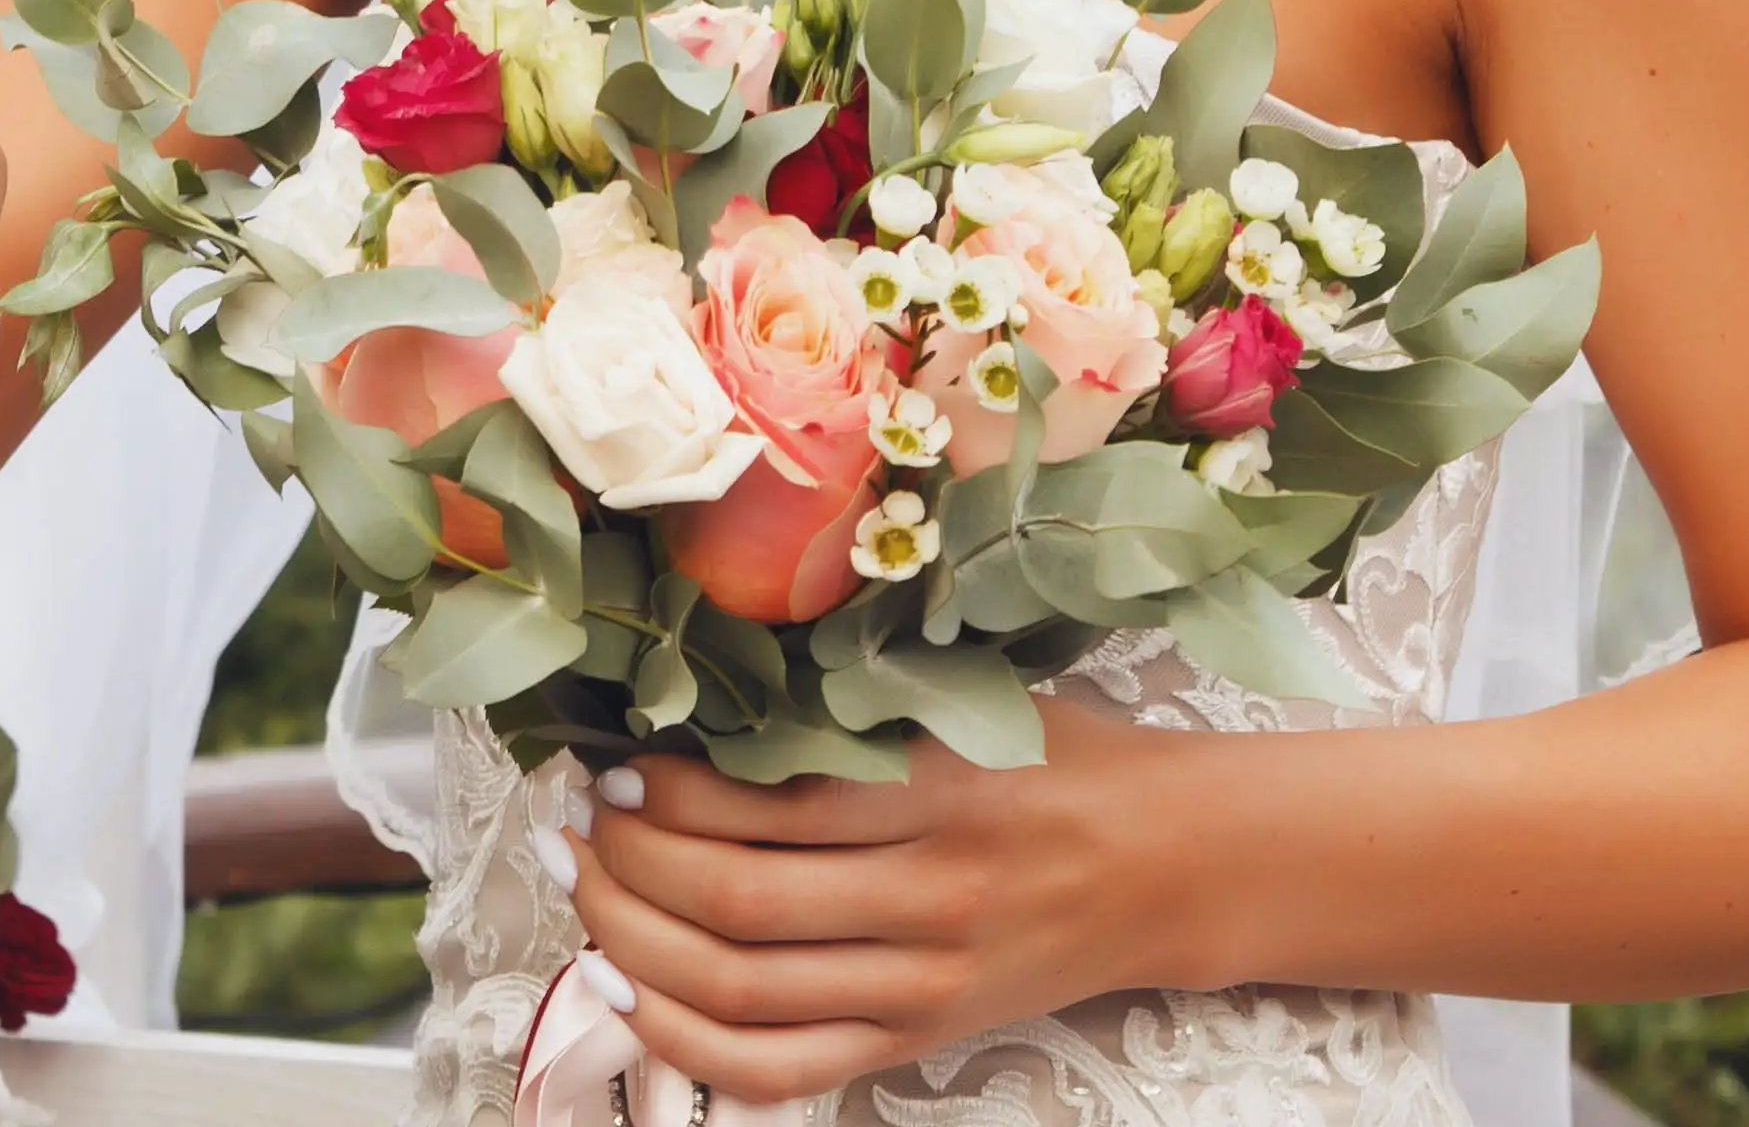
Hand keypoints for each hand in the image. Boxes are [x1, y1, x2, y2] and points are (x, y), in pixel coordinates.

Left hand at [564, 703, 1190, 1101]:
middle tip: (578, 823)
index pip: (767, 805)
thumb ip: (844, 696)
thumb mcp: (963, 700)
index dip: (662, 789)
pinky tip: (620, 989)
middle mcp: (931, 899)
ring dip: (631, 941)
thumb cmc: (1054, 757)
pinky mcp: (918, 1041)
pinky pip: (779, 1069)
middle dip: (627, 863)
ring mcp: (924, 985)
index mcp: (939, 795)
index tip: (610, 763)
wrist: (1170, 864)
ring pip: (740, 988)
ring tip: (583, 888)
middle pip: (735, 903)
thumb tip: (690, 679)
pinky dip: (683, 1040)